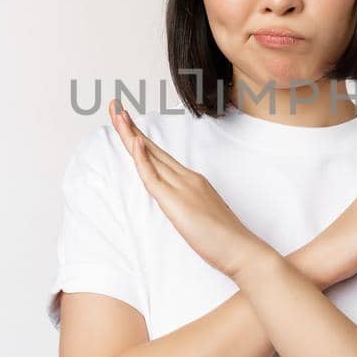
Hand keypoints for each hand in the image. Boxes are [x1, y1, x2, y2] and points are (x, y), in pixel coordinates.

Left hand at [109, 99, 271, 277]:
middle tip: (115, 106)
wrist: (241, 249)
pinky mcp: (175, 201)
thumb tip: (182, 209)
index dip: (142, 140)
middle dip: (131, 127)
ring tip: (117, 113)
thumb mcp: (201, 217)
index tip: (128, 124)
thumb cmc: (224, 239)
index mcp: (190, 181)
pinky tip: (134, 142)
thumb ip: (189, 208)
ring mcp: (181, 186)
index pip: (159, 156)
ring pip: (150, 155)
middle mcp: (186, 177)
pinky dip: (142, 158)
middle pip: (152, 149)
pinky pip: (153, 176)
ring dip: (130, 133)